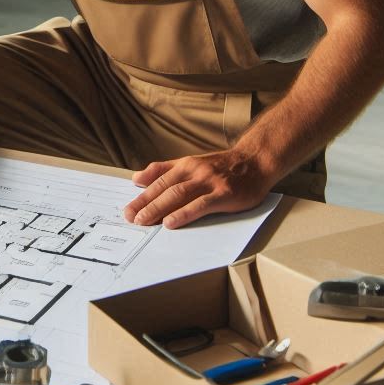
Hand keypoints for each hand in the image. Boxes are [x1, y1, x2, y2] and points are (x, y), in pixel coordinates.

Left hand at [122, 150, 271, 228]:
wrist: (255, 161)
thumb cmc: (222, 166)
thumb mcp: (191, 163)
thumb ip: (164, 170)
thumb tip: (137, 178)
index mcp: (185, 165)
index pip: (158, 181)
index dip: (142, 195)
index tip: (128, 209)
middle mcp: (194, 171)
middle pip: (165, 188)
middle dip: (145, 203)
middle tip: (130, 217)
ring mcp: (209, 182)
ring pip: (178, 195)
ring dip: (159, 208)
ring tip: (144, 221)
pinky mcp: (223, 193)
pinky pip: (200, 204)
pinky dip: (184, 213)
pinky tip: (171, 222)